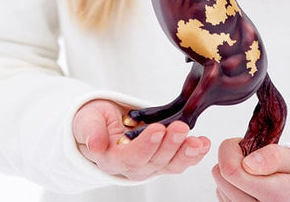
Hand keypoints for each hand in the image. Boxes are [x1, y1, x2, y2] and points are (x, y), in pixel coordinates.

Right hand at [72, 99, 210, 180]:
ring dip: (186, 153)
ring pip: (170, 164)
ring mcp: (149, 165)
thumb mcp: (86, 121)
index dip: (145, 145)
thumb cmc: (94, 121)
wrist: (102, 123)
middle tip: (180, 128)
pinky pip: (179, 161)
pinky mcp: (162, 159)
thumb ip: (91, 131)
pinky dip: (193, 154)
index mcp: (111, 160)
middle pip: (154, 162)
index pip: (130, 157)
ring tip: (198, 141)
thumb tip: (94, 145)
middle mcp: (132, 168)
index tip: (156, 129)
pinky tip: (203, 144)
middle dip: (170, 145)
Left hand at [212, 138, 289, 201]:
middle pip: (221, 179)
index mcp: (275, 195)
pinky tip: (248, 185)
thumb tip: (248, 163)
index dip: (229, 149)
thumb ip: (274, 157)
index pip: (230, 170)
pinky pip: (224, 199)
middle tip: (249, 156)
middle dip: (229, 160)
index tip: (241, 143)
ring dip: (230, 175)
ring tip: (253, 172)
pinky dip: (231, 188)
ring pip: (220, 189)